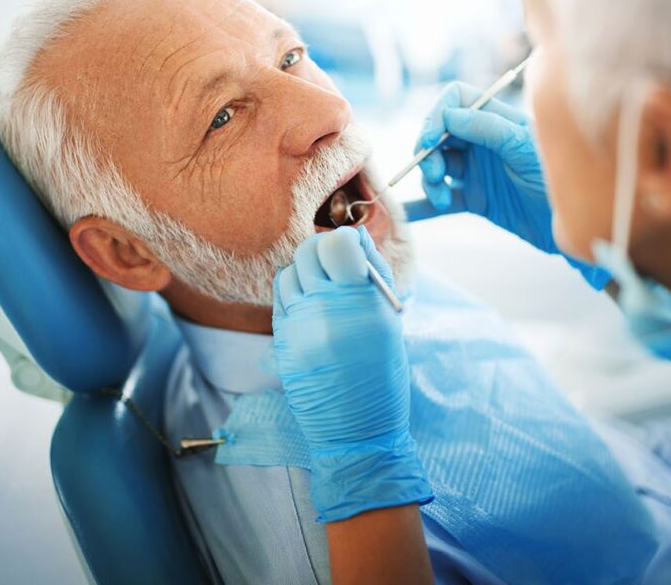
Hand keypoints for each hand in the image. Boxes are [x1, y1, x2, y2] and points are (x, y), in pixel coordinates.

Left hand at [272, 226, 432, 521]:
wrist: (357, 433)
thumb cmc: (382, 377)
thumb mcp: (389, 324)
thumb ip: (372, 278)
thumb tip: (355, 238)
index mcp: (360, 307)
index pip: (335, 246)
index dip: (344, 241)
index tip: (352, 250)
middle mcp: (324, 313)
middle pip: (307, 253)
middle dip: (322, 251)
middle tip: (337, 265)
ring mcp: (298, 328)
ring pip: (289, 273)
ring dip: (306, 272)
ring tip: (324, 291)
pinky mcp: (281, 342)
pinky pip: (280, 299)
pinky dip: (293, 294)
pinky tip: (310, 308)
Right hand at [417, 81, 557, 252]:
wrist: (577, 226)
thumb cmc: (559, 179)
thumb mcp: (524, 148)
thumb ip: (488, 129)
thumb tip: (448, 115)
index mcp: (498, 121)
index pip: (456, 100)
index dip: (436, 116)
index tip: (429, 140)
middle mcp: (484, 142)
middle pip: (440, 136)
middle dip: (429, 153)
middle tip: (435, 175)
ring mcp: (478, 171)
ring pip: (437, 167)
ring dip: (430, 180)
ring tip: (442, 197)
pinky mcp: (476, 200)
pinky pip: (441, 199)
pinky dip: (422, 206)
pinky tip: (406, 213)